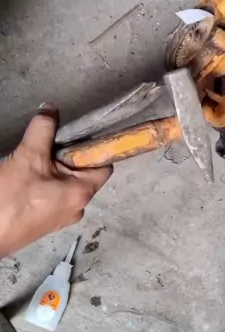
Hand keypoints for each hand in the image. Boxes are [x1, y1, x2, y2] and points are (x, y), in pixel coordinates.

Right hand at [0, 106, 111, 256]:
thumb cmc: (12, 198)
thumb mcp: (28, 156)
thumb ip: (43, 128)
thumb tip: (51, 107)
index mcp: (83, 193)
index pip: (104, 165)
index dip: (96, 146)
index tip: (83, 131)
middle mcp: (77, 208)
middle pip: (83, 173)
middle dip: (69, 155)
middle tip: (51, 142)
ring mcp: (60, 218)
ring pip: (66, 184)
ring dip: (54, 169)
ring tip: (36, 157)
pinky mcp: (44, 223)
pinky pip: (52, 196)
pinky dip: (45, 183)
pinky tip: (27, 176)